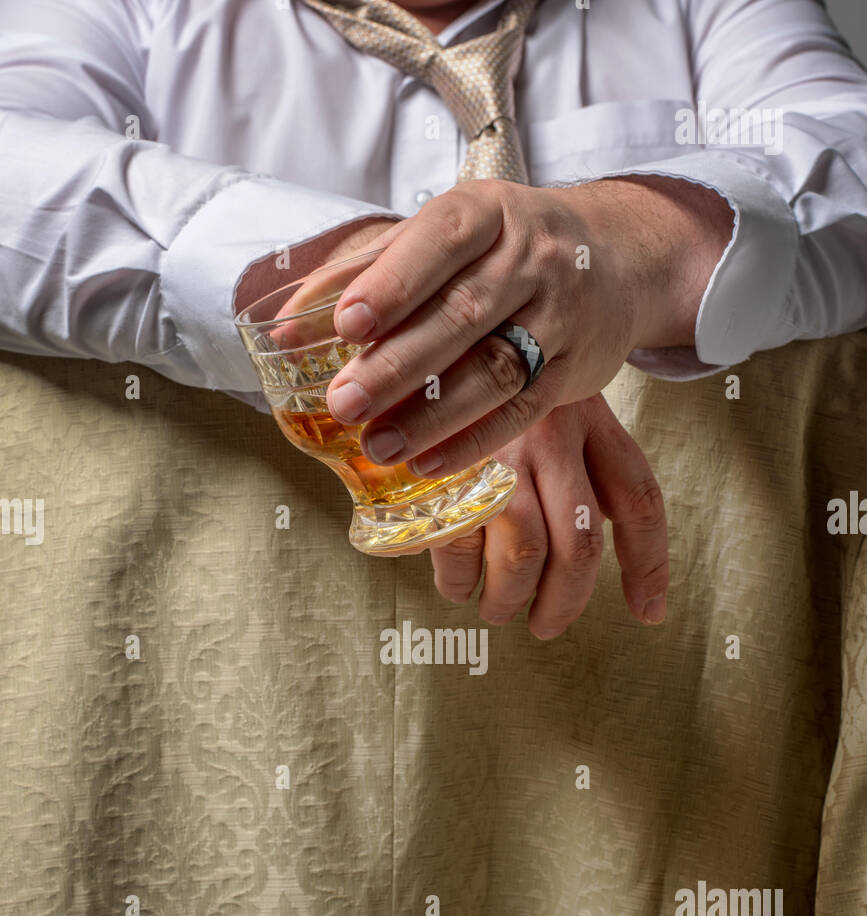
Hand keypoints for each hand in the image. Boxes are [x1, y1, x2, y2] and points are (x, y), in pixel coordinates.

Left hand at [320, 176, 731, 479]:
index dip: (392, 283)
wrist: (619, 259)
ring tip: (377, 446)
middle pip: (462, 316)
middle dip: (398, 365)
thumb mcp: (444, 236)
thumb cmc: (505, 247)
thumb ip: (366, 271)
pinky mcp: (578, 370)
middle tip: (343, 403)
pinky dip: (472, 441)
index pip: (440, 243)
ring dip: (431, 416)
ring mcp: (561, 315)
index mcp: (489, 212)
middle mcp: (532, 258)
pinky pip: (522, 411)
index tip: (345, 324)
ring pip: (494, 370)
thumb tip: (284, 325)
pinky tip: (427, 462)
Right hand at [430, 394, 668, 636]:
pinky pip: (460, 547)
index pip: (638, 501)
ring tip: (499, 609)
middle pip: (579, 544)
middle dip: (566, 602)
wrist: (432, 340)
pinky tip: (459, 585)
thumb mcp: (558, 408)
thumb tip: (607, 579)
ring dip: (511, 599)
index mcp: (591, 422)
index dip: (648, 567)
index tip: (648, 612)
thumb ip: (587, 473)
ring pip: (524, 555)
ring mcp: (497, 454)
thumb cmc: (499, 391)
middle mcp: (551, 436)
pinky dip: (459, 581)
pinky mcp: (444, 468)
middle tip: (547, 625)